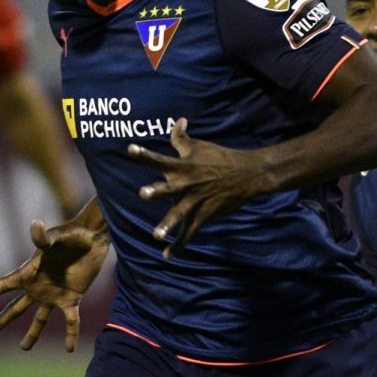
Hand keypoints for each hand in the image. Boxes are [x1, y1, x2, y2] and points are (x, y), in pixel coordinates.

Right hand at [0, 219, 107, 351]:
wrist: (92, 238)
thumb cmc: (71, 234)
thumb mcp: (55, 237)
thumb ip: (43, 237)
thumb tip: (35, 225)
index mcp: (29, 273)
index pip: (4, 284)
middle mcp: (39, 287)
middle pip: (16, 308)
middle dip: (2, 320)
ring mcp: (55, 294)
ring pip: (40, 319)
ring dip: (33, 334)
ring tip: (24, 348)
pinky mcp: (72, 298)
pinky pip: (70, 321)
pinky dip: (70, 334)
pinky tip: (69, 348)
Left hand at [128, 118, 262, 258]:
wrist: (247, 175)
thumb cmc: (220, 157)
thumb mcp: (199, 145)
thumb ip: (181, 137)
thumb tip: (178, 120)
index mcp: (181, 167)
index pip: (158, 159)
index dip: (144, 154)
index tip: (130, 149)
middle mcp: (185, 185)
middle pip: (167, 189)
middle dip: (156, 191)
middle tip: (145, 192)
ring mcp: (195, 201)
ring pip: (179, 215)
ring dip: (167, 225)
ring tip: (156, 235)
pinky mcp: (204, 215)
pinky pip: (189, 233)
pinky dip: (178, 246)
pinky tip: (167, 256)